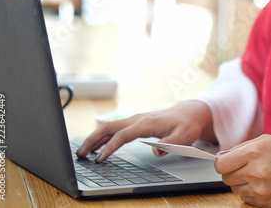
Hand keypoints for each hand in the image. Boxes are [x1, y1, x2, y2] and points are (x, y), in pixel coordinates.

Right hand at [76, 100, 214, 161]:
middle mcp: (138, 119)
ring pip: (110, 126)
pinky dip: (103, 135)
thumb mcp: (184, 136)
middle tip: (81, 154)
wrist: (189, 112)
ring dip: (95, 138)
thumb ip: (169, 144)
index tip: (100, 159)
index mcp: (147, 123)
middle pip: (109, 127)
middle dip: (93, 140)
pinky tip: (98, 144)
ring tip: (83, 151)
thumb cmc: (187, 124)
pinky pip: (116, 128)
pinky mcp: (136, 122)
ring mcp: (136, 119)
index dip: (110, 147)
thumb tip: (156, 150)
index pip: (123, 135)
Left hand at [214, 134, 270, 206]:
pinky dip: (251, 192)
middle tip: (244, 167)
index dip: (222, 162)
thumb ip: (243, 147)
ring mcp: (260, 190)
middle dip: (232, 172)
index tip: (227, 161)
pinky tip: (263, 184)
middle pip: (226, 178)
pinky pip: (246, 198)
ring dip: (241, 183)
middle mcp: (256, 172)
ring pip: (235, 189)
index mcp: (255, 152)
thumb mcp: (267, 140)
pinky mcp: (265, 203)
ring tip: (258, 175)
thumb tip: (223, 156)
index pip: (221, 164)